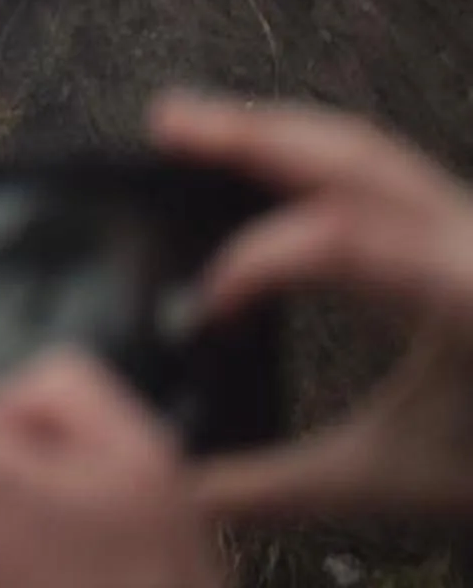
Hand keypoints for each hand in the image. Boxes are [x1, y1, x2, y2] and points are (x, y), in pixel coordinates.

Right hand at [153, 91, 472, 521]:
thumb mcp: (391, 479)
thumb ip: (275, 485)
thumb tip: (179, 488)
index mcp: (462, 295)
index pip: (342, 240)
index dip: (260, 260)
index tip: (208, 306)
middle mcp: (468, 242)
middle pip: (354, 156)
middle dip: (254, 134)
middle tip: (168, 124)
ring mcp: (467, 228)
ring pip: (368, 150)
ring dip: (277, 132)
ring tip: (194, 127)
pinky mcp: (460, 233)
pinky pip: (381, 172)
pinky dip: (311, 156)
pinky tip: (261, 164)